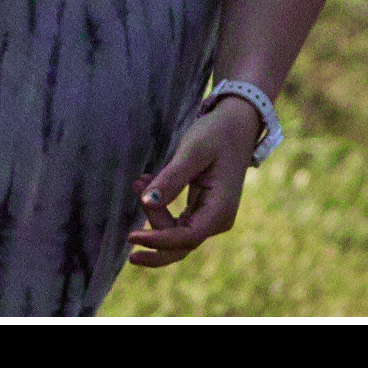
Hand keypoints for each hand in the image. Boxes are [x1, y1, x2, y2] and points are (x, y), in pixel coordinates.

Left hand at [125, 98, 259, 266]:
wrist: (237, 125)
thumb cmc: (218, 134)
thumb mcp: (194, 151)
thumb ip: (172, 177)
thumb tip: (148, 201)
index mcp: (220, 210)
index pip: (186, 239)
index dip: (157, 241)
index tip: (131, 236)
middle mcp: (217, 220)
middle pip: (178, 242)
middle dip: (151, 228)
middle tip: (137, 189)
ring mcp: (210, 218)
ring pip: (174, 233)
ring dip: (153, 214)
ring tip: (139, 181)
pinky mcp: (201, 212)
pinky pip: (175, 221)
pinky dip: (159, 208)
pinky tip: (147, 182)